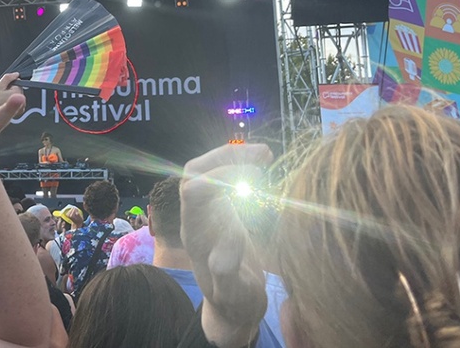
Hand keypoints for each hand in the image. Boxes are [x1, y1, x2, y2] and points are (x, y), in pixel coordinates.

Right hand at [0, 72, 25, 124]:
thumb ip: (8, 78)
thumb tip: (16, 74)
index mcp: (18, 94)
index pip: (19, 83)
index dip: (9, 84)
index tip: (3, 88)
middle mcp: (22, 103)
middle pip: (19, 90)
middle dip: (10, 90)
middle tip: (0, 95)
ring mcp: (20, 109)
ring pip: (17, 97)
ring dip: (10, 97)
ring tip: (1, 101)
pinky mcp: (17, 114)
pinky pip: (16, 105)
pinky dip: (10, 104)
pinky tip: (3, 106)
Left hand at [181, 143, 272, 347]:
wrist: (234, 305)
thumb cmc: (235, 302)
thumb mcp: (234, 296)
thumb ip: (227, 277)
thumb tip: (223, 250)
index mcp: (195, 234)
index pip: (192, 192)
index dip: (218, 177)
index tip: (255, 176)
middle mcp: (196, 216)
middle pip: (194, 171)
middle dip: (224, 156)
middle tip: (264, 155)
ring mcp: (207, 209)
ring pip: (206, 169)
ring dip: (232, 155)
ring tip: (266, 153)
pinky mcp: (221, 207)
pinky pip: (221, 176)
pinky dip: (240, 163)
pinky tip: (263, 162)